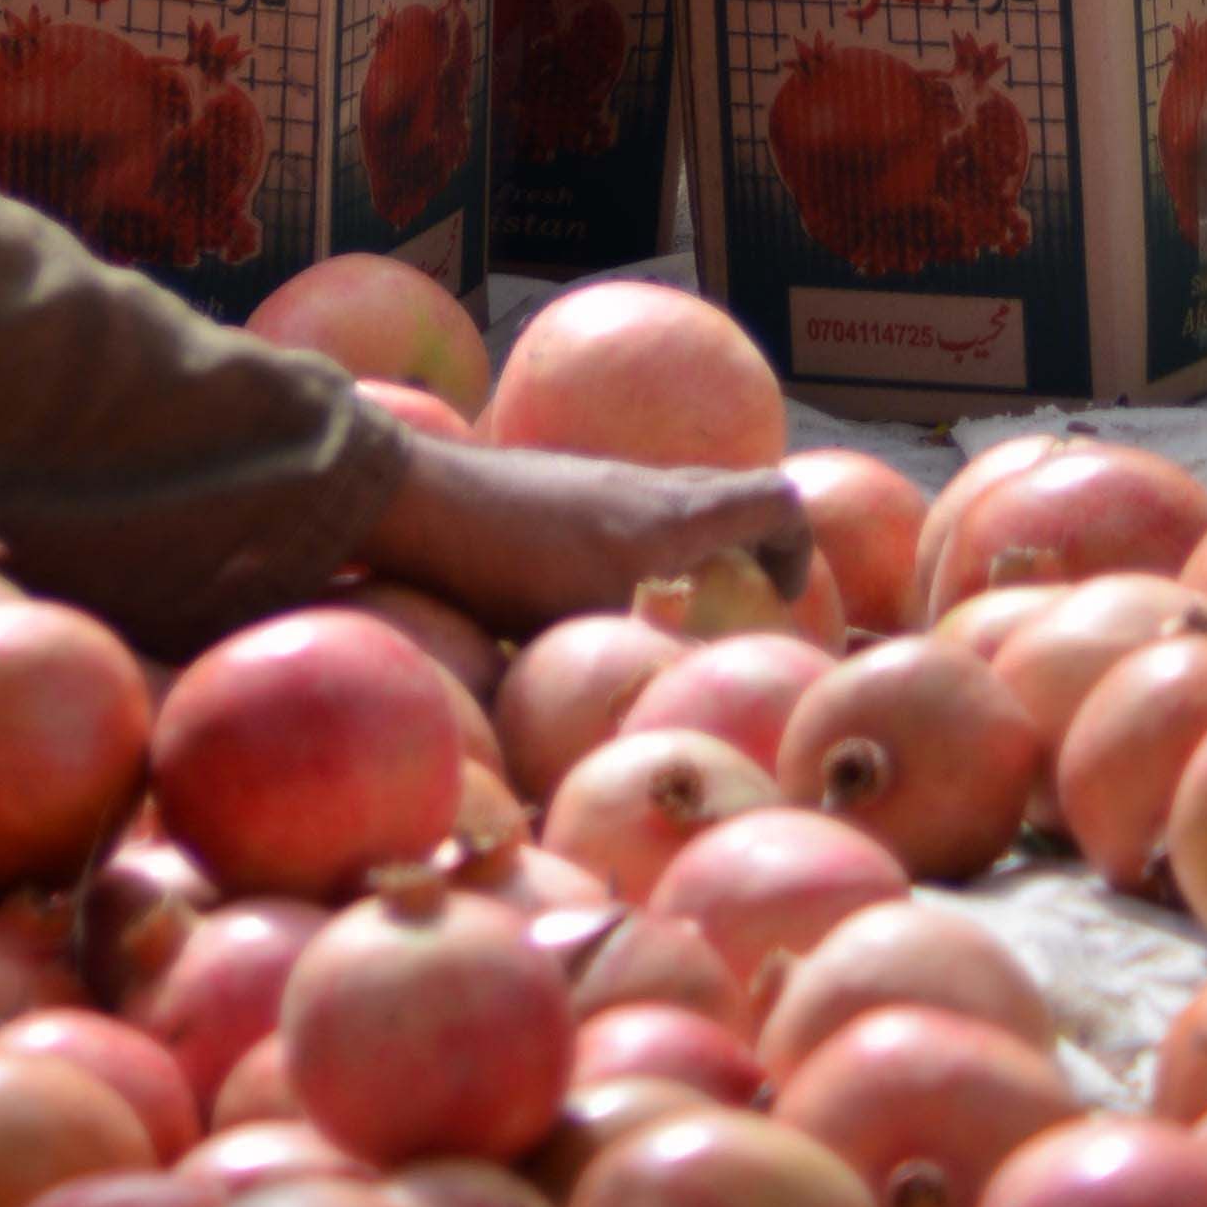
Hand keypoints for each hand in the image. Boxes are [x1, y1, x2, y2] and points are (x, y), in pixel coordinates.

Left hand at [365, 421, 805, 639]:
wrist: (408, 495)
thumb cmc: (497, 563)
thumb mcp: (580, 630)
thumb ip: (643, 669)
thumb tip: (691, 726)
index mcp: (668, 518)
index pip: (772, 501)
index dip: (797, 549)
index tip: (781, 601)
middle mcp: (642, 486)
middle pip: (731, 494)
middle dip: (752, 548)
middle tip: (741, 609)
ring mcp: (597, 480)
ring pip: (676, 501)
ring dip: (695, 547)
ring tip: (668, 613)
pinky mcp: (556, 488)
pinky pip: (628, 508)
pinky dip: (643, 546)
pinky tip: (596, 599)